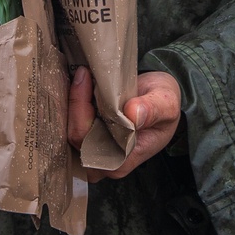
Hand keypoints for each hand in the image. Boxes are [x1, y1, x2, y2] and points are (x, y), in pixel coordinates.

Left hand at [67, 67, 181, 181]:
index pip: (88, 141)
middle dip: (74, 102)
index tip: (86, 77)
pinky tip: (78, 85)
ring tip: (80, 76)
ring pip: (67, 131)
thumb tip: (132, 115)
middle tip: (82, 72)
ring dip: (70, 102)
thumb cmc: (164, 104)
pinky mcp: (88, 140)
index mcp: (122, 160)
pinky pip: (69, 125)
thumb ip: (152, 110)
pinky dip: (70, 105)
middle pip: (74, 137)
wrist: (162, 101)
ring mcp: (94, 153)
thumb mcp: (166, 103)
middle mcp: (104, 162)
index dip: (81, 109)